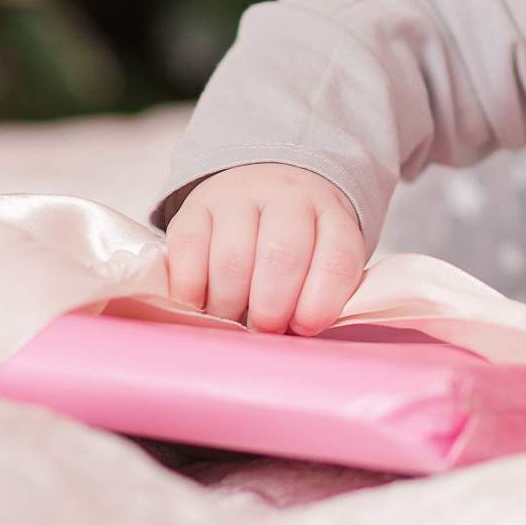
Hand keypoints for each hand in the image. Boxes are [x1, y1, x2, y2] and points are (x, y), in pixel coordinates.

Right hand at [162, 163, 365, 334]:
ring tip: (231, 319)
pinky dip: (191, 290)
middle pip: (283, 255)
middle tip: (264, 330)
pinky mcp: (195, 206)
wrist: (260, 186)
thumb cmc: (296, 240)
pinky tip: (200, 304)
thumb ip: (315, 295)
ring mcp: (239, 196)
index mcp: (330, 213)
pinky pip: (189, 249)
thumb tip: (291, 339)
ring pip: (232, 257)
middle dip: (272, 308)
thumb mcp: (320, 257)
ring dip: (230, 304)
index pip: (336, 258)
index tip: (305, 327)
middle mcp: (287, 196)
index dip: (322, 302)